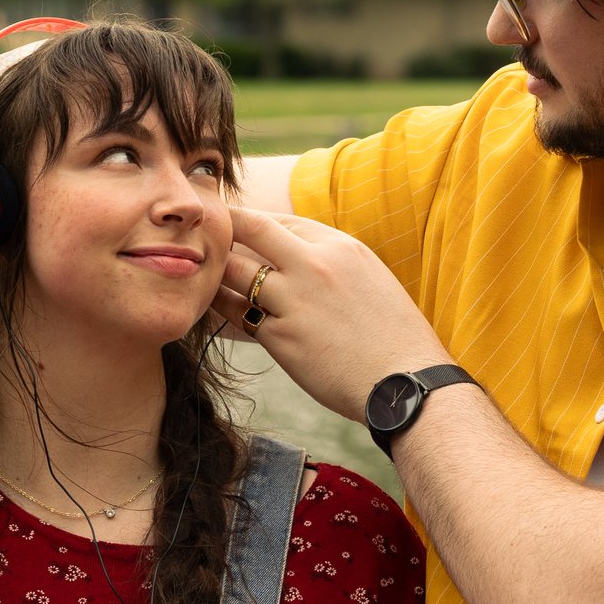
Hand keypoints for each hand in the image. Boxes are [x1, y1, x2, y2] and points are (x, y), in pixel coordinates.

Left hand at [217, 207, 452, 422]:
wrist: (404, 382)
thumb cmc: (393, 337)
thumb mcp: (370, 279)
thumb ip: (332, 262)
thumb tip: (295, 257)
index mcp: (341, 247)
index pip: (282, 220)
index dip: (252, 222)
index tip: (235, 227)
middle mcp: (316, 265)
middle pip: (252, 229)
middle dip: (223, 227)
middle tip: (202, 233)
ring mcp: (295, 300)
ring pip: (235, 270)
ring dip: (215, 268)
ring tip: (199, 270)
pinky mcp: (281, 337)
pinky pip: (235, 312)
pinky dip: (218, 304)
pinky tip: (208, 304)